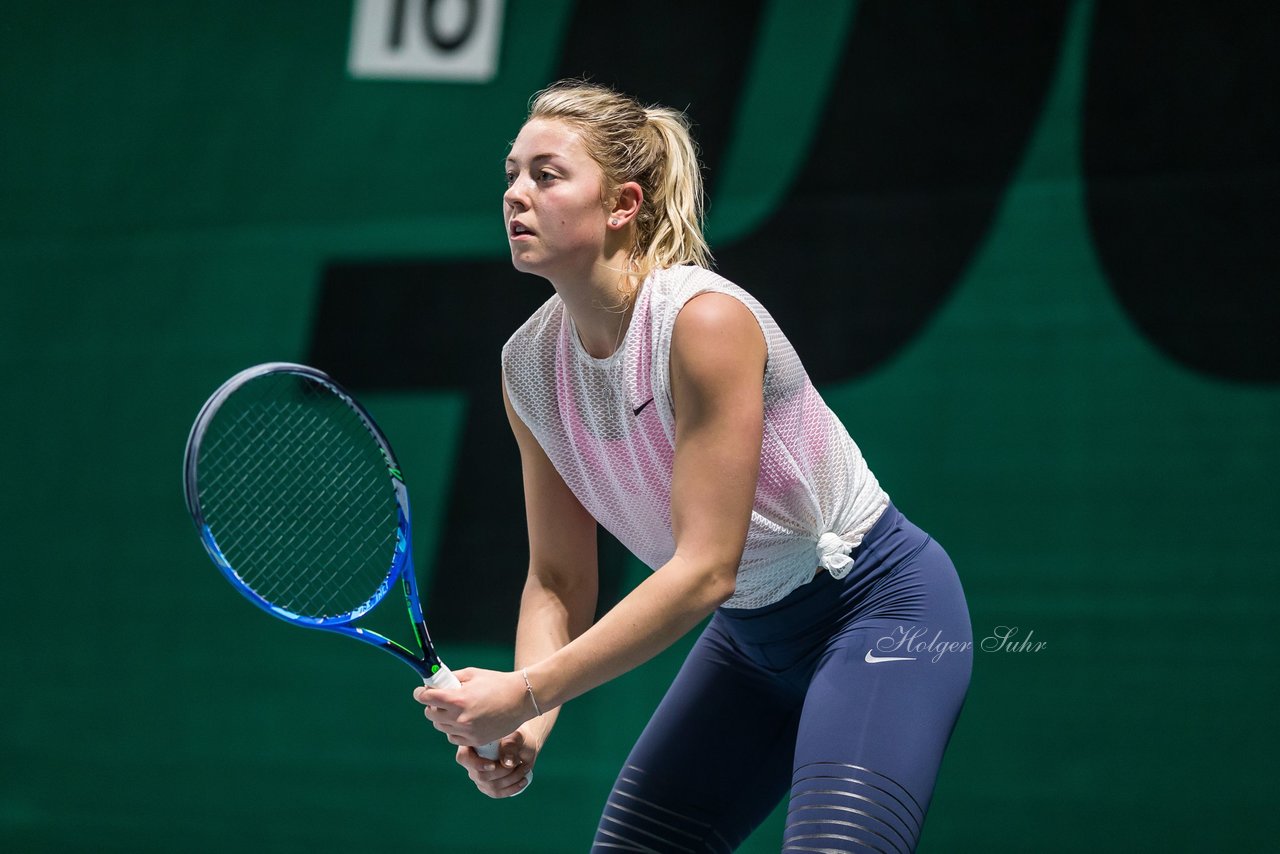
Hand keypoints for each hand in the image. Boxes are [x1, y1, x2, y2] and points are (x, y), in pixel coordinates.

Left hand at [414, 668, 531, 748]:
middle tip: (440, 699)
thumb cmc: (497, 683)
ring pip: (440, 727)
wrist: (521, 699)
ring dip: (442, 718)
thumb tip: (434, 683)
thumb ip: (451, 679)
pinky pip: (453, 737)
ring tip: (454, 710)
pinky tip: (463, 720)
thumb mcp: (472, 674)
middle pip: (430, 714)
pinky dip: (454, 730)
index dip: (421, 693)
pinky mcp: (475, 740)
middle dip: (432, 705)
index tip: (421, 692)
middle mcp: (460, 717)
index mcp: (458, 699)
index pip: (427, 698)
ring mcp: (468, 731)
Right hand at [454, 725, 539, 798]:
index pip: (464, 758)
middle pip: (480, 776)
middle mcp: (471, 763)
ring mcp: (478, 776)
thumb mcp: (514, 736)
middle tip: (519, 764)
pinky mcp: (487, 786)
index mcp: (471, 745)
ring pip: (490, 786)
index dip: (477, 765)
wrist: (521, 744)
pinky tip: (523, 782)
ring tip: (524, 770)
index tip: (494, 765)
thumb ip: (510, 746)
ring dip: (510, 781)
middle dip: (502, 772)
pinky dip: (511, 789)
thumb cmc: (515, 736)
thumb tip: (507, 763)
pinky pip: (496, 793)